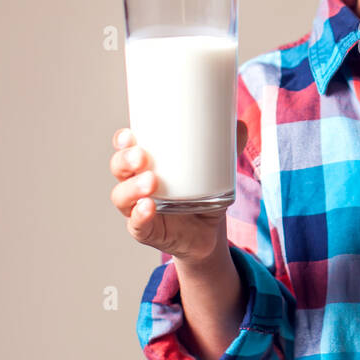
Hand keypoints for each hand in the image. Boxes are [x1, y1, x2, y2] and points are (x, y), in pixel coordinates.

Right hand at [108, 123, 246, 263]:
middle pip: (119, 168)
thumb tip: (240, 125)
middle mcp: (136, 183)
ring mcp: (138, 208)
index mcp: (148, 163)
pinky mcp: (146, 231)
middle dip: (125, 159)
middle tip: (142, 156)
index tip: (131, 134)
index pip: (125, 147)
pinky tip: (148, 207)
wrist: (207, 234)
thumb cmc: (203, 194)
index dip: (123, 140)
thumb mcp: (216, 170)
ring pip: (122, 196)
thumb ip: (228, 148)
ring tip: (151, 181)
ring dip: (132, 187)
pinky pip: (136, 224)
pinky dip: (139, 215)